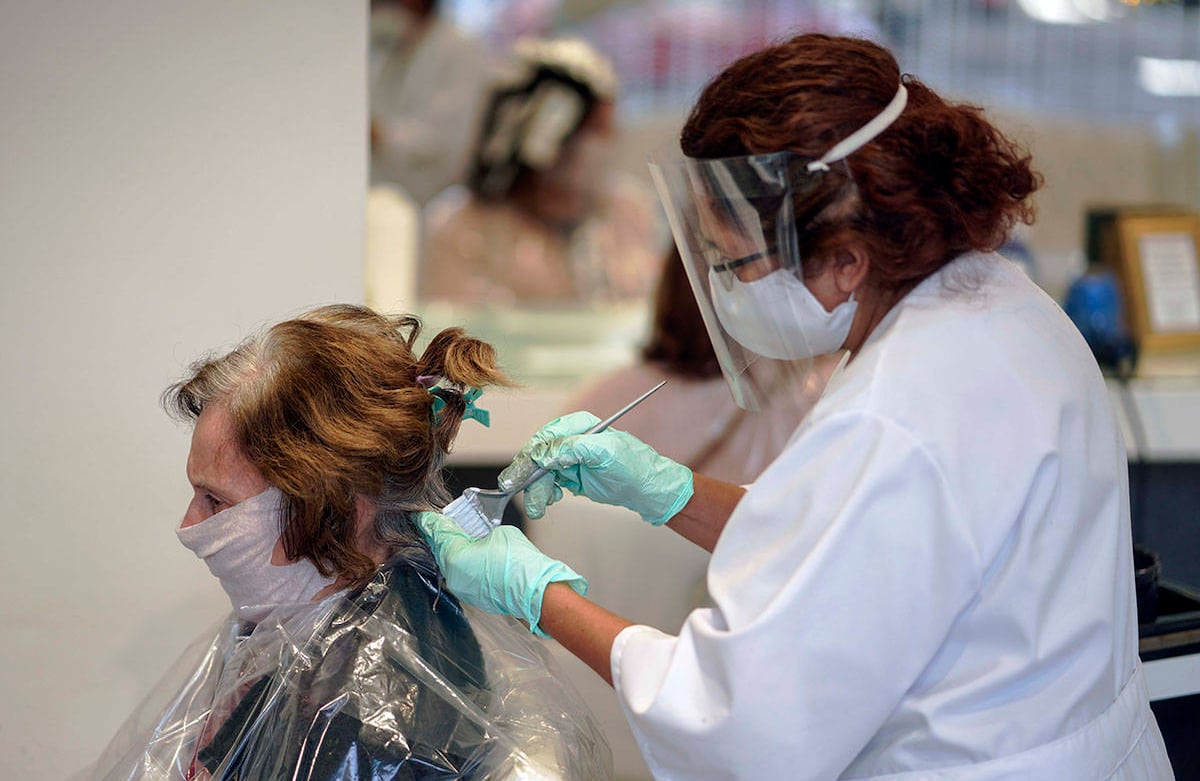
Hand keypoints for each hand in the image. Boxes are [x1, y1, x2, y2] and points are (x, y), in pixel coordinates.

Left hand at [415, 511, 585, 635]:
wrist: (535, 592)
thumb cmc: (520, 564)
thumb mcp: (497, 533)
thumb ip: (478, 531)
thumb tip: (475, 533)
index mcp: (454, 557)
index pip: (436, 533)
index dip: (428, 521)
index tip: (420, 515)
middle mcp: (453, 576)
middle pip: (440, 549)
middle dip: (442, 534)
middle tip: (445, 521)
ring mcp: (463, 589)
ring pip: (450, 563)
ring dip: (454, 549)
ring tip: (463, 535)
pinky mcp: (473, 596)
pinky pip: (462, 574)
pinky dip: (464, 562)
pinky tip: (474, 553)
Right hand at [498, 412, 694, 524]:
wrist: (649, 490)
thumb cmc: (635, 466)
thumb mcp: (605, 453)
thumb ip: (572, 448)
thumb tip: (543, 453)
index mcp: (579, 426)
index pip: (546, 436)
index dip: (531, 454)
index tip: (520, 474)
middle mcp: (571, 440)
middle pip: (538, 455)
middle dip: (529, 476)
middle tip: (523, 495)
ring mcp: (570, 459)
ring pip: (540, 472)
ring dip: (535, 489)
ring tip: (538, 508)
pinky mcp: (571, 476)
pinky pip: (547, 482)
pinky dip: (543, 493)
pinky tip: (547, 501)